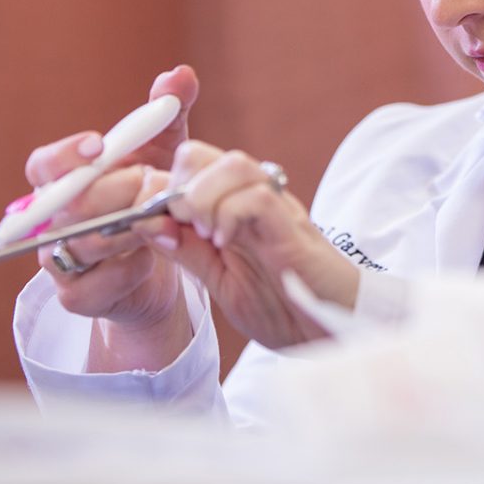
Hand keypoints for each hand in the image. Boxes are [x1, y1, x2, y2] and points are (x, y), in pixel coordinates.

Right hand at [22, 66, 198, 369]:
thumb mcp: (166, 152)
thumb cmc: (152, 196)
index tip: (98, 147)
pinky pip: (94, 284)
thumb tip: (181, 74)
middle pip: (65, 206)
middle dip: (113, 192)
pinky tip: (152, 258)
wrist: (166, 260)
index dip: (65, 156)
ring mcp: (59, 260)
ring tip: (160, 219)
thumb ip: (168, 113)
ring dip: (125, 230)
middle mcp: (53, 219)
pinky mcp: (76, 296)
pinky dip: (129, 269)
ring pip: (79, 244)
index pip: (43, 165)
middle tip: (149, 184)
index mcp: (65, 181)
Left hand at [156, 141, 360, 349]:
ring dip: (203, 197)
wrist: (336, 330)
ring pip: (234, 164)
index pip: (189, 165)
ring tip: (204, 233)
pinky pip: (257, 198)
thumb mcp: (220, 281)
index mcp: (234, 206)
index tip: (150, 223)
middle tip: (181, 227)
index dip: (159, 187)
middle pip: (203, 154)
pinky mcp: (293, 229)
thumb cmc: (285, 306)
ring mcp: (277, 209)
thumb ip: (188, 251)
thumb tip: (147, 222)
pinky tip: (225, 243)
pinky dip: (229, 215)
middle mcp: (256, 198)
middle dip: (177, 186)